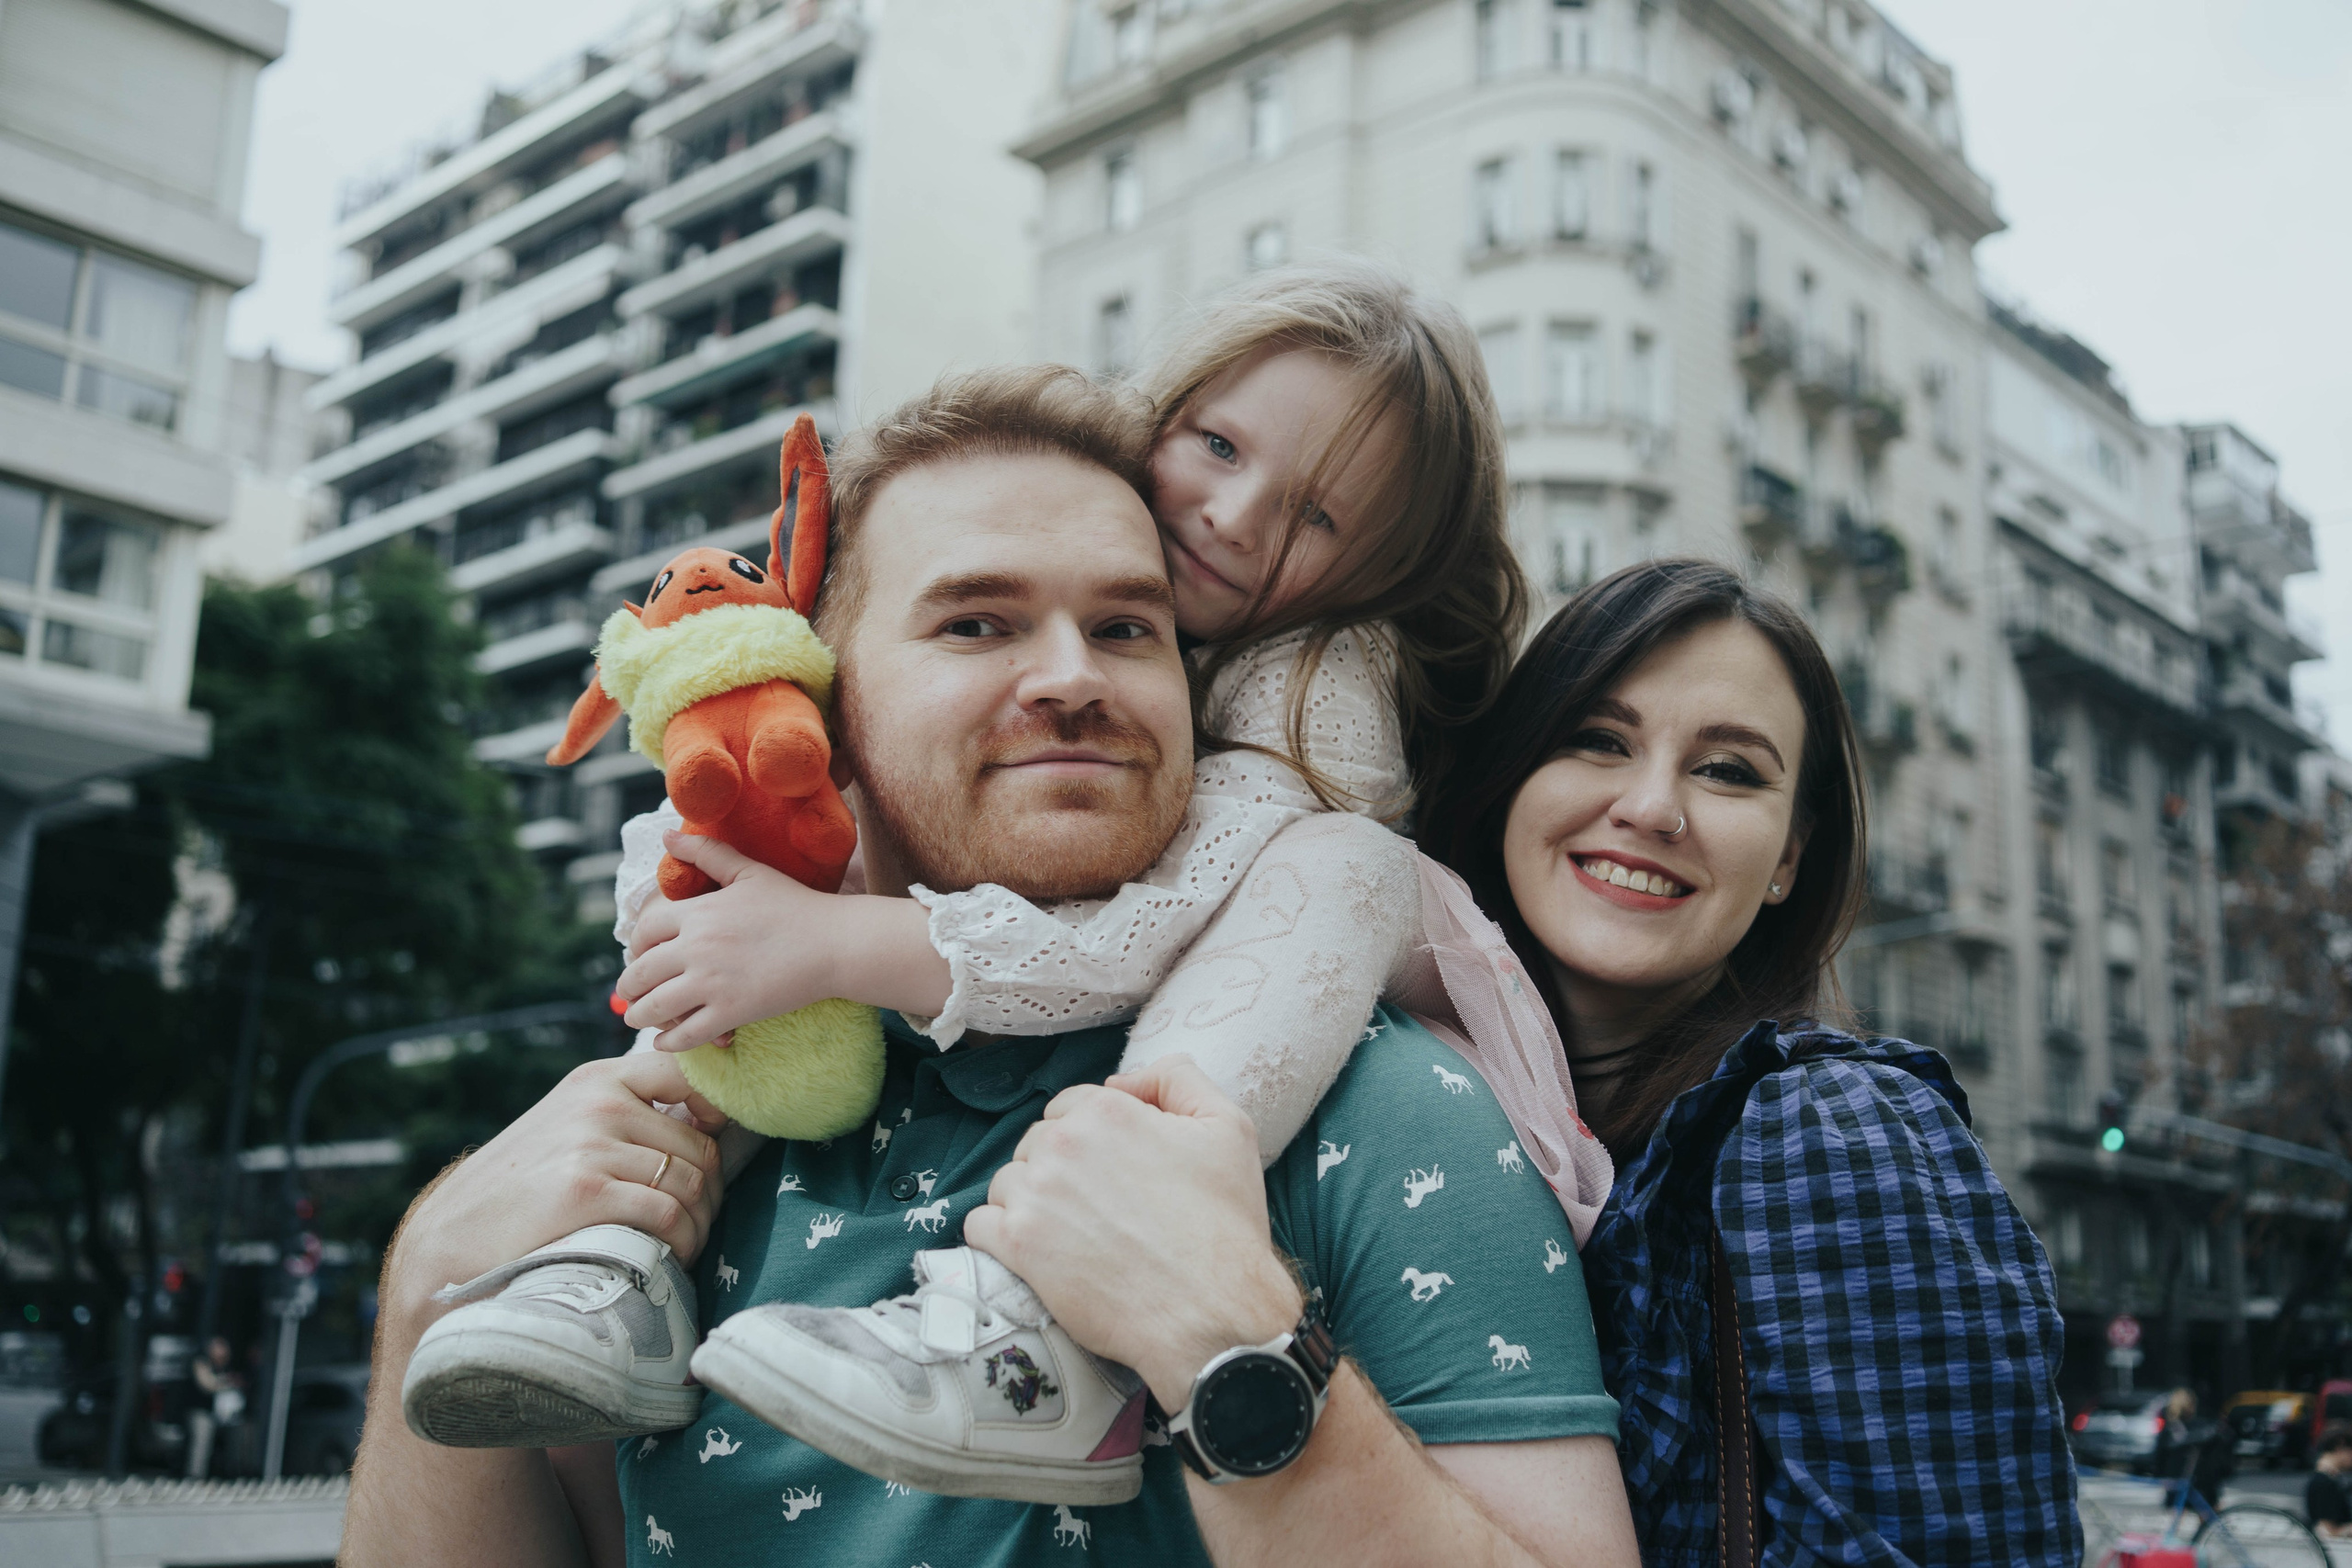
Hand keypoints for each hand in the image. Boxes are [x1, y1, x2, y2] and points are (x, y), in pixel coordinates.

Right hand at [383, 1052, 726, 1329]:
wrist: (449, 1241)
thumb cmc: (518, 1192)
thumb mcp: (567, 1129)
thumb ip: (624, 1115)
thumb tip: (707, 1122)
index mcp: (597, 1080)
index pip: (688, 1074)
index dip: (718, 1112)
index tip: (713, 1150)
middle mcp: (599, 1102)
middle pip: (700, 1144)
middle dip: (710, 1191)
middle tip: (696, 1223)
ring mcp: (591, 1144)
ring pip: (692, 1182)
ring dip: (700, 1224)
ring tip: (683, 1246)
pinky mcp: (586, 1190)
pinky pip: (670, 1214)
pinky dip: (682, 1242)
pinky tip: (670, 1259)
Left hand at [620, 831, 842, 1049]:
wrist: (835, 942)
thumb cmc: (796, 905)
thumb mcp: (749, 871)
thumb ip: (707, 852)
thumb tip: (667, 833)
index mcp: (699, 912)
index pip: (645, 931)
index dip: (636, 947)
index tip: (641, 958)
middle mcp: (697, 947)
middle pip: (640, 972)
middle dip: (628, 988)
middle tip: (630, 996)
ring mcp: (713, 982)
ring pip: (655, 1007)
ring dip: (639, 1016)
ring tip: (639, 1019)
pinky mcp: (731, 1012)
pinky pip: (685, 1035)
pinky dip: (668, 1043)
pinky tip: (666, 1042)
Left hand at [964, 1056, 1302, 1408]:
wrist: (1213, 1311)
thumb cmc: (1225, 1224)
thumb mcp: (1228, 1126)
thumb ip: (1176, 1079)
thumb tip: (1122, 1082)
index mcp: (1106, 1110)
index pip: (1071, 1107)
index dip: (1093, 1139)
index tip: (1113, 1172)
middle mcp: (1062, 1143)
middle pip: (1037, 1143)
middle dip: (1060, 1169)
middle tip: (1099, 1208)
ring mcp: (1034, 1195)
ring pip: (1008, 1182)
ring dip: (1030, 1202)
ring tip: (1071, 1235)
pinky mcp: (1017, 1246)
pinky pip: (980, 1225)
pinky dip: (998, 1236)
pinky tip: (1033, 1252)